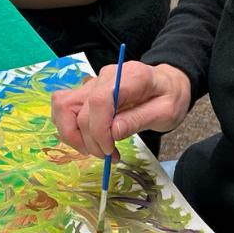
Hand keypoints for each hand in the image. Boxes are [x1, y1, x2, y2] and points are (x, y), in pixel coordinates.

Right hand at [51, 62, 191, 158]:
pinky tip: (88, 140)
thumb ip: (139, 120)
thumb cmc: (170, 96)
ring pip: (63, 106)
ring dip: (72, 134)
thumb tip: (113, 132)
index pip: (99, 101)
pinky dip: (70, 128)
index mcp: (129, 77)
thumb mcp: (166, 112)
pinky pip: (65, 107)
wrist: (168, 84)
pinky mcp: (87, 91)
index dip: (98, 131)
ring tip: (94, 150)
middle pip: (76, 107)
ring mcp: (93, 82)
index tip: (110, 151)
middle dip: (89, 140)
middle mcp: (105, 76)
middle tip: (109, 156)